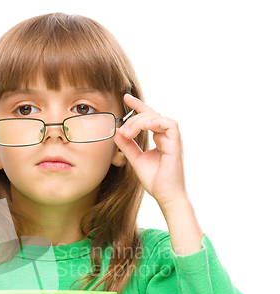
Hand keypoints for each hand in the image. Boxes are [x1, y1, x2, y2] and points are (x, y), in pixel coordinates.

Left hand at [114, 94, 186, 209]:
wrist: (165, 195)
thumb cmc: (155, 180)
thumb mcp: (136, 159)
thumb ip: (127, 146)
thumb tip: (116, 132)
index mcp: (160, 138)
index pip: (149, 116)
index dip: (138, 106)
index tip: (125, 98)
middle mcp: (168, 136)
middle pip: (151, 115)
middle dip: (133, 118)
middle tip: (122, 130)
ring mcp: (174, 139)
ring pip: (158, 117)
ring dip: (140, 122)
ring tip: (128, 133)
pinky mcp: (177, 143)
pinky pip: (170, 124)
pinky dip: (156, 122)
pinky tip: (144, 127)